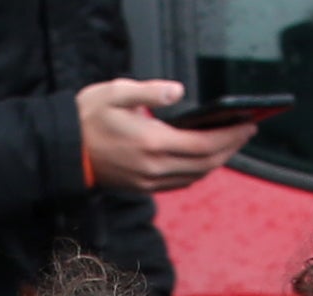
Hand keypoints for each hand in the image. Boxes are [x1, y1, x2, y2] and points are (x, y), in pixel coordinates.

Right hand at [78, 76, 255, 192]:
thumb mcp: (116, 92)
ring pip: (196, 176)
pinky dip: (198, 171)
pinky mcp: (143, 187)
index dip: (230, 137)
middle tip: (245, 132)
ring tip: (229, 143)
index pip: (204, 145)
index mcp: (152, 142)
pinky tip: (204, 158)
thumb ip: (150, 91)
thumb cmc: (88, 118)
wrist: (65, 149)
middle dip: (230, 148)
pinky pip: (180, 183)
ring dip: (216, 161)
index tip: (247, 125)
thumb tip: (177, 91)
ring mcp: (149, 181)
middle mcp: (154, 167)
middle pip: (206, 164)